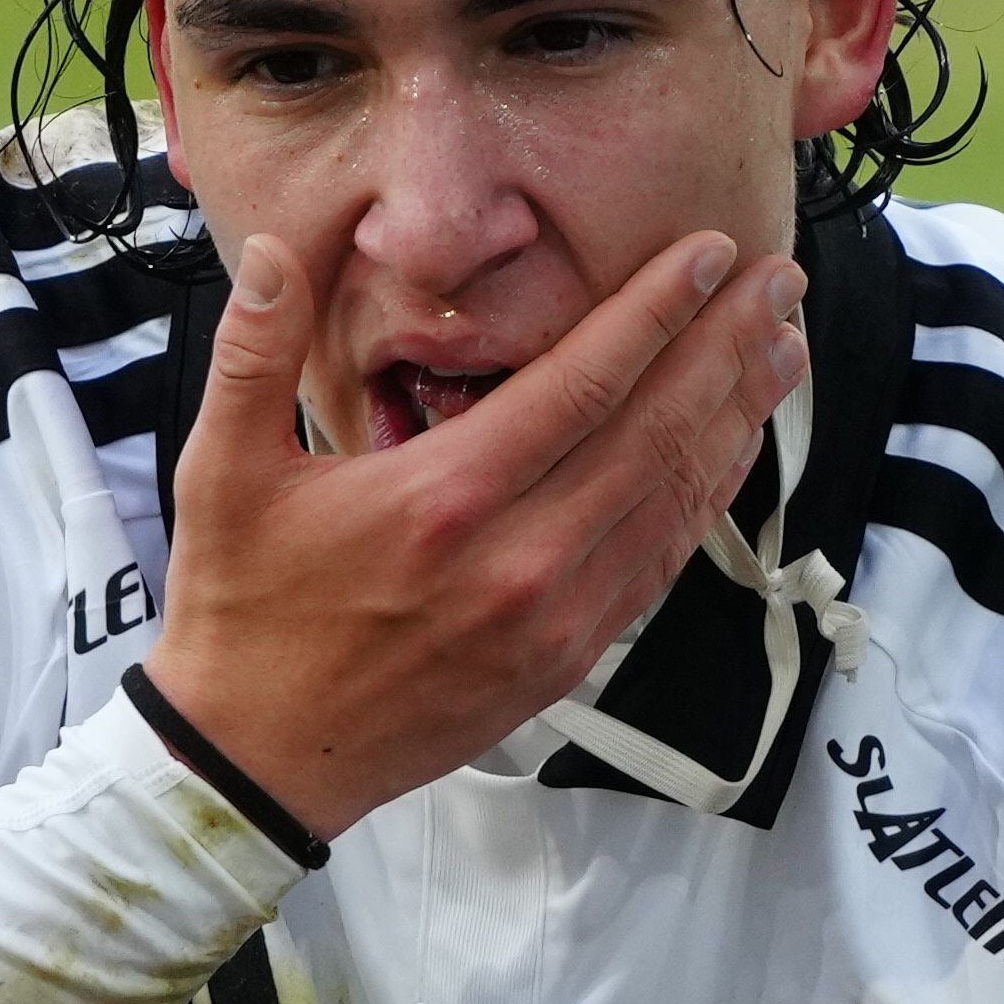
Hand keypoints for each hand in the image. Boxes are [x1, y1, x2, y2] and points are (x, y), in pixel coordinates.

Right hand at [140, 226, 808, 840]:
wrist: (259, 757)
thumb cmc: (243, 609)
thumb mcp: (222, 468)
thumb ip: (256, 348)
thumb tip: (282, 246)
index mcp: (445, 498)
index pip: (583, 383)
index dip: (656, 312)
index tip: (707, 252)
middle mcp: (516, 558)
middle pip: (654, 433)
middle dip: (725, 348)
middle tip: (779, 281)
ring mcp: (552, 618)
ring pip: (672, 502)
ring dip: (734, 419)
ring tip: (782, 350)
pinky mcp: (563, 661)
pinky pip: (656, 568)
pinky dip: (704, 503)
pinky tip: (731, 454)